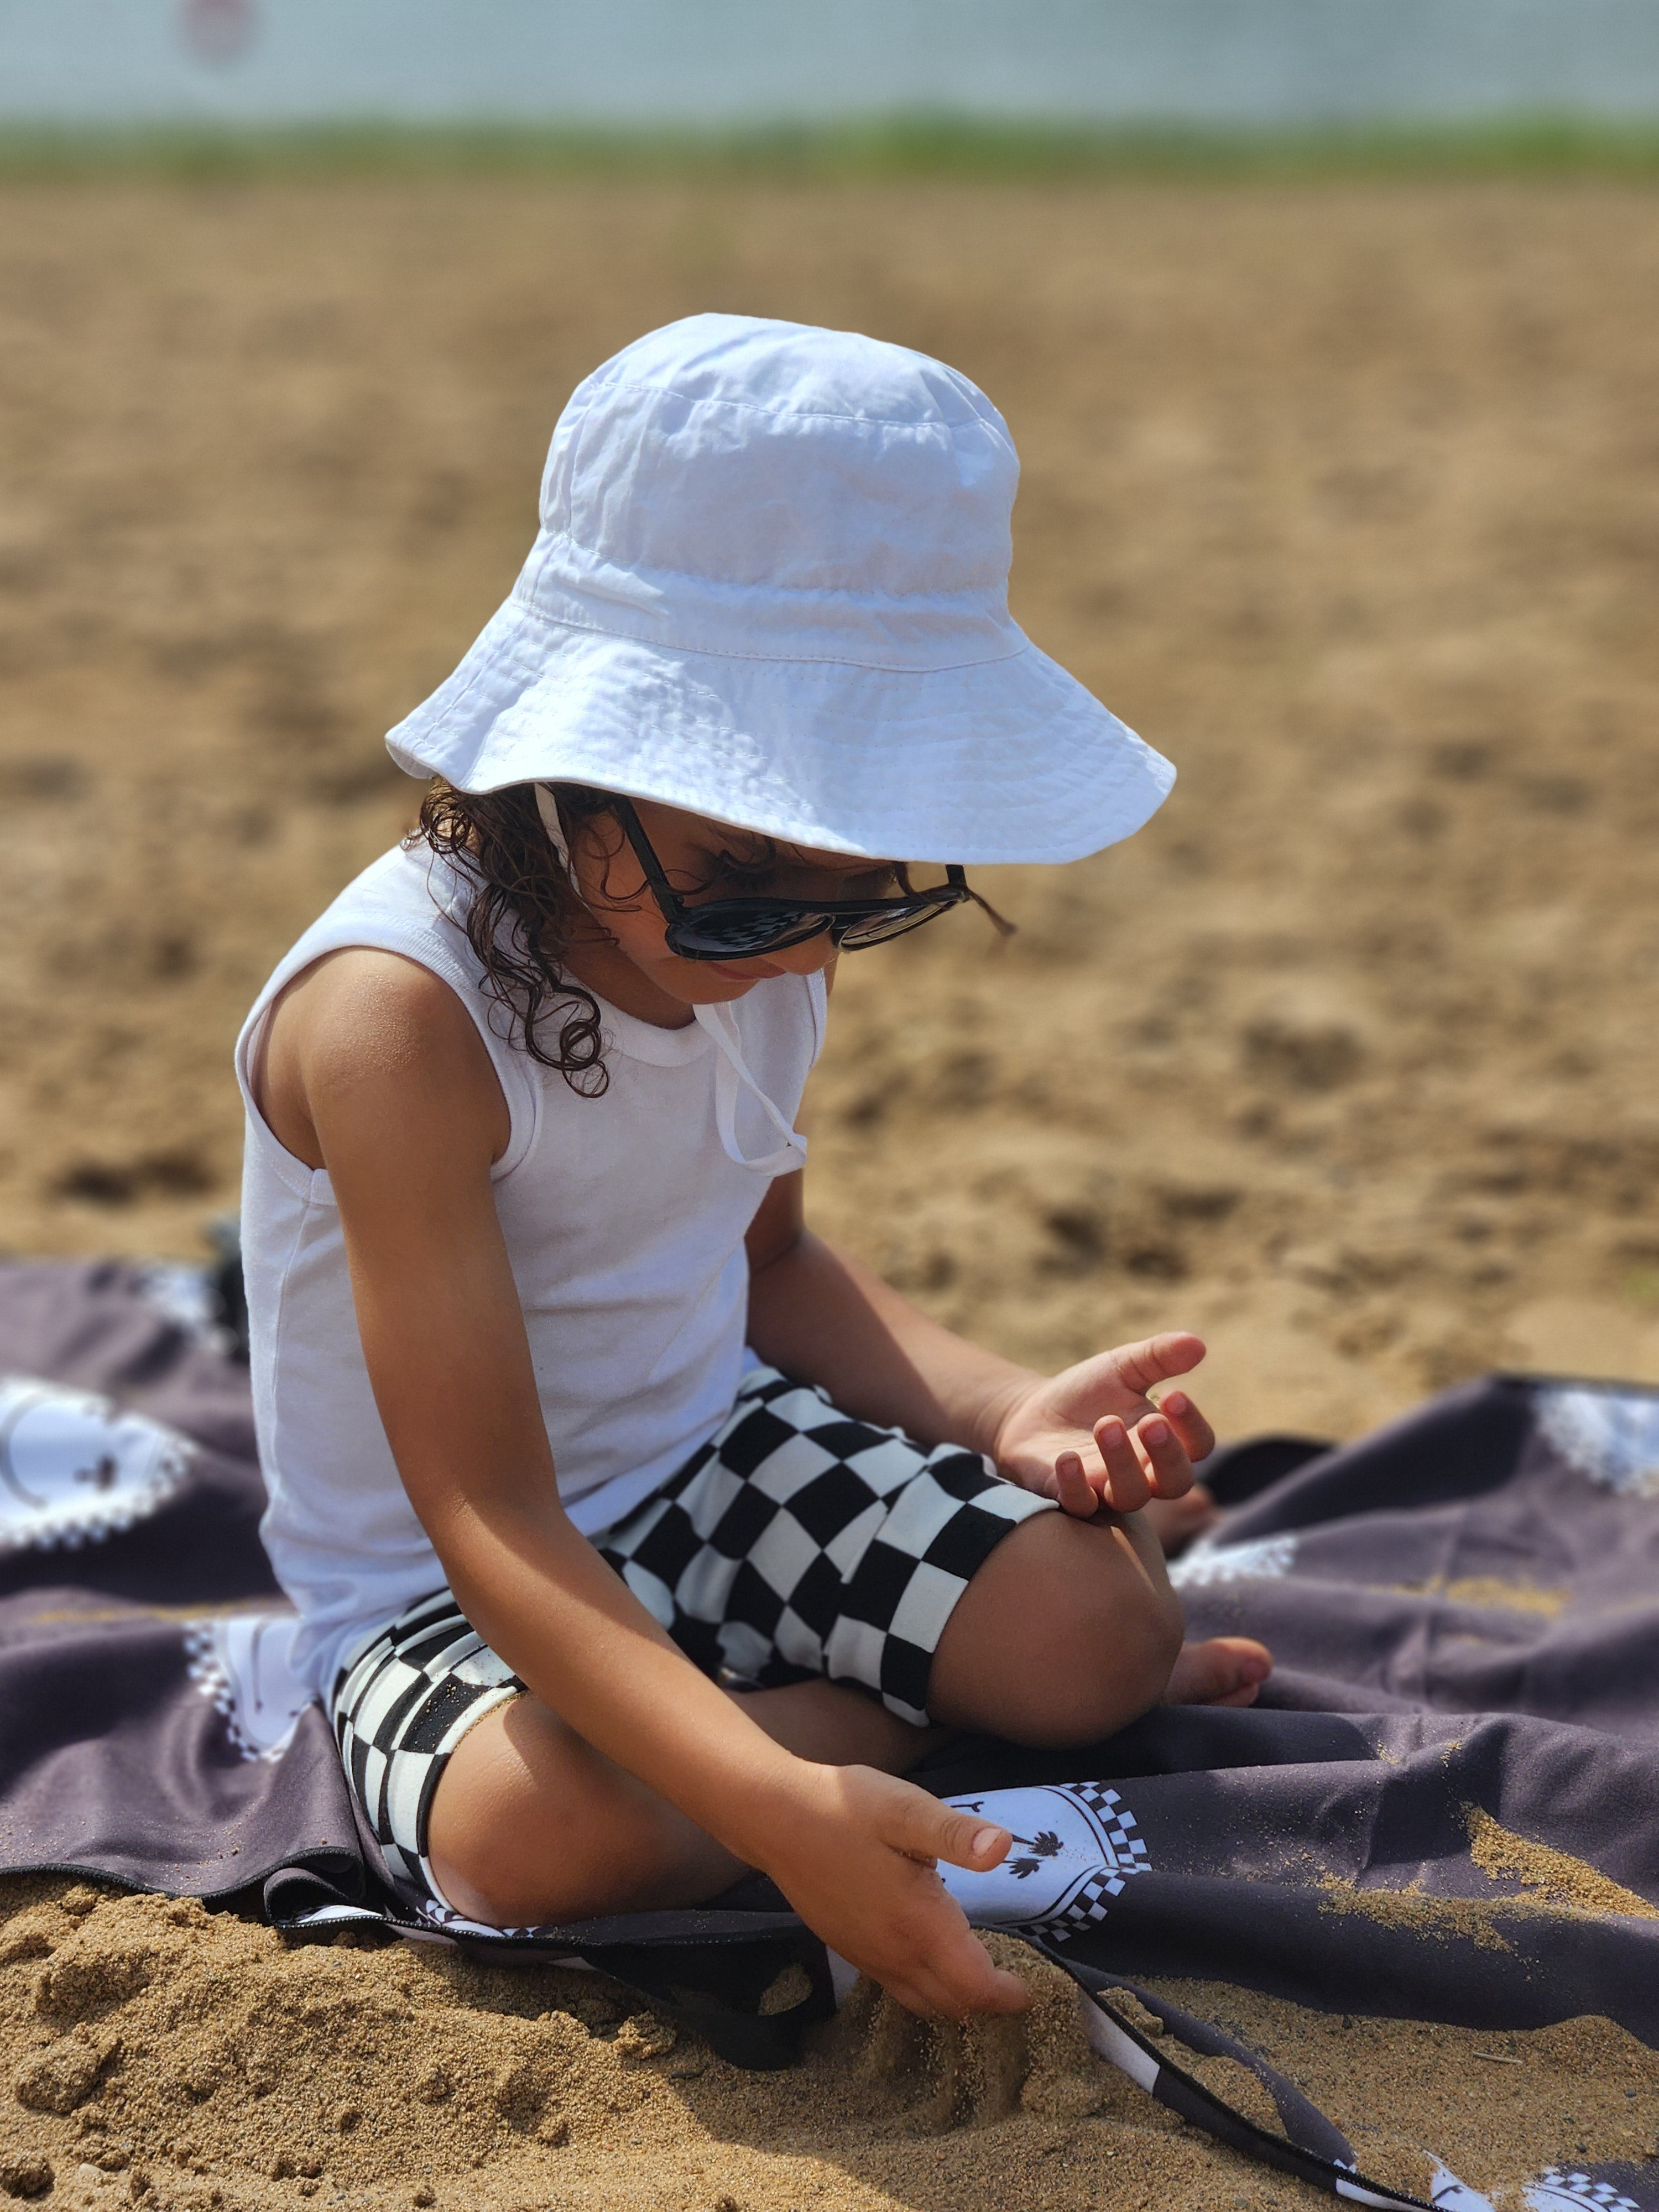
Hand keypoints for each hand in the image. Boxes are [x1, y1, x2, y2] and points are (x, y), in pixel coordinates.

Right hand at [754, 1764, 1031, 2020]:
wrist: (776, 1818)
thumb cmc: (845, 1809)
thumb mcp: (905, 1809)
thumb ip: (955, 1833)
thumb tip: (1003, 1847)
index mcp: (918, 1925)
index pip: (974, 1987)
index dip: (1007, 1995)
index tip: (1032, 1988)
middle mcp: (894, 1953)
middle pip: (951, 2004)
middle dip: (987, 2003)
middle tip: (1014, 1984)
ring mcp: (867, 1955)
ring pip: (922, 2002)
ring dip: (956, 1999)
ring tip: (981, 1977)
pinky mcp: (849, 1948)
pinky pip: (897, 1987)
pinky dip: (926, 1989)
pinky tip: (932, 1958)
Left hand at [991, 1332, 1215, 1518]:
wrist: (1034, 1411)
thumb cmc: (1089, 1393)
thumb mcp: (1122, 1366)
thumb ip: (1159, 1357)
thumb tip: (1197, 1343)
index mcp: (1163, 1440)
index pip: (1197, 1446)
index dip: (1192, 1425)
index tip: (1173, 1394)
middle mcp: (1143, 1472)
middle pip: (1175, 1482)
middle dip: (1168, 1454)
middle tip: (1151, 1422)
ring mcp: (1106, 1487)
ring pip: (1130, 1496)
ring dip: (1122, 1463)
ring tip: (1106, 1425)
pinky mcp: (1070, 1495)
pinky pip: (1080, 1504)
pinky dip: (1075, 1485)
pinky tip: (1067, 1457)